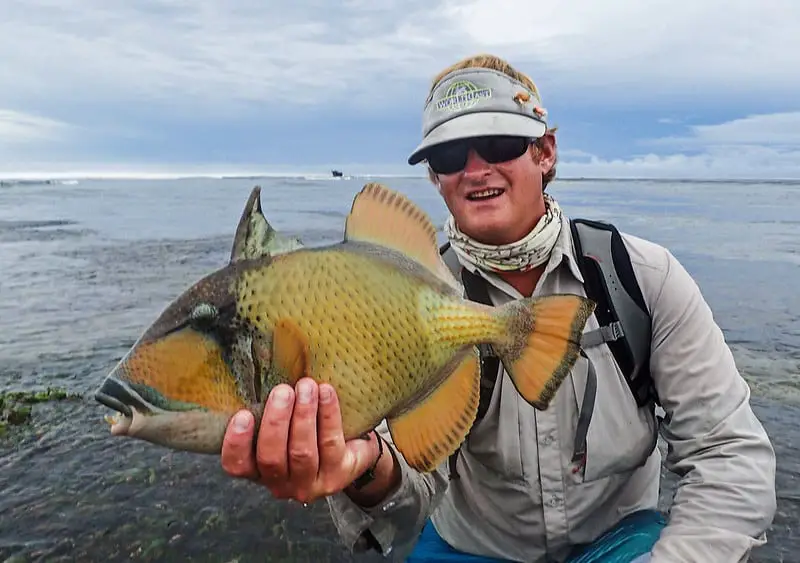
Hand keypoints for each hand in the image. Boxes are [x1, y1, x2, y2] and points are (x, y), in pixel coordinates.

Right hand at [220, 377, 381, 503]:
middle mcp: (280, 483)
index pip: (237, 465)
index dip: (236, 443)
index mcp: (259, 471)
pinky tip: (326, 392)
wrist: (352, 448)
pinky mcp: (338, 475)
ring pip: (301, 452)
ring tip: (307, 386)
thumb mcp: (284, 424)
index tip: (242, 414)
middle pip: (271, 457)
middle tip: (282, 390)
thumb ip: (269, 407)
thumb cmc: (308, 430)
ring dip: (303, 416)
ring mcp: (310, 483)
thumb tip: (263, 362)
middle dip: (276, 421)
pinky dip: (328, 415)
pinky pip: (330, 444)